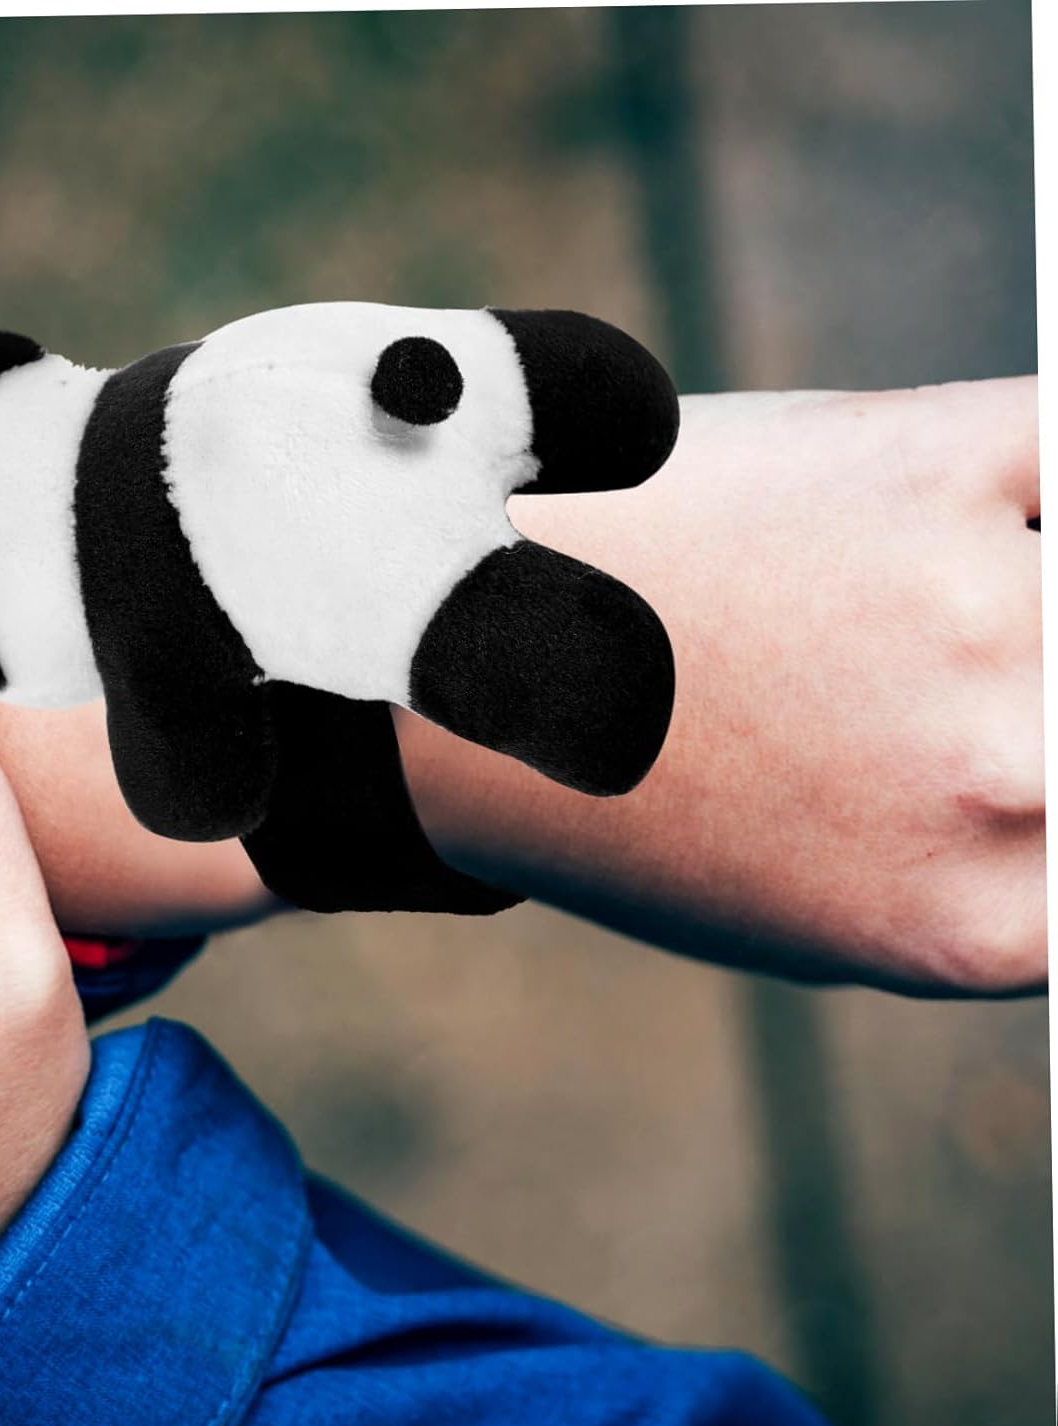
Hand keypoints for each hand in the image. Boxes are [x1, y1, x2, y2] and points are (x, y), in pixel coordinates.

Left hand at [400, 378, 1042, 996]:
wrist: (467, 652)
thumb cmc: (634, 786)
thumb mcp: (827, 903)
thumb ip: (995, 873)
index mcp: (982, 926)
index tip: (1020, 752)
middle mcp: (1008, 778)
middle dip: (1034, 705)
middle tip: (944, 685)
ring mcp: (983, 607)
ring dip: (1020, 595)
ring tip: (901, 608)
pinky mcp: (939, 456)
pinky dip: (1037, 480)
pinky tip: (969, 506)